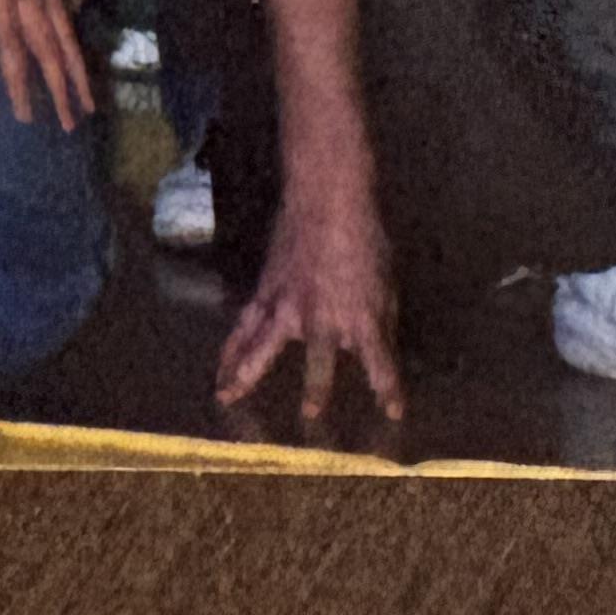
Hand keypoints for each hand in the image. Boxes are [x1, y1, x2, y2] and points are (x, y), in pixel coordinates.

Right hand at [214, 170, 406, 428]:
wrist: (328, 200)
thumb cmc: (365, 240)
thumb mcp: (385, 285)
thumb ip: (378, 323)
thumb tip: (372, 350)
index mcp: (360, 317)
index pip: (380, 362)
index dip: (388, 389)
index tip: (393, 412)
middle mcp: (322, 317)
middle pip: (319, 362)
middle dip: (316, 390)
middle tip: (310, 414)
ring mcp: (288, 306)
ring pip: (263, 346)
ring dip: (245, 374)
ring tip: (227, 397)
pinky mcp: (266, 293)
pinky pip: (245, 324)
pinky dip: (232, 346)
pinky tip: (221, 366)